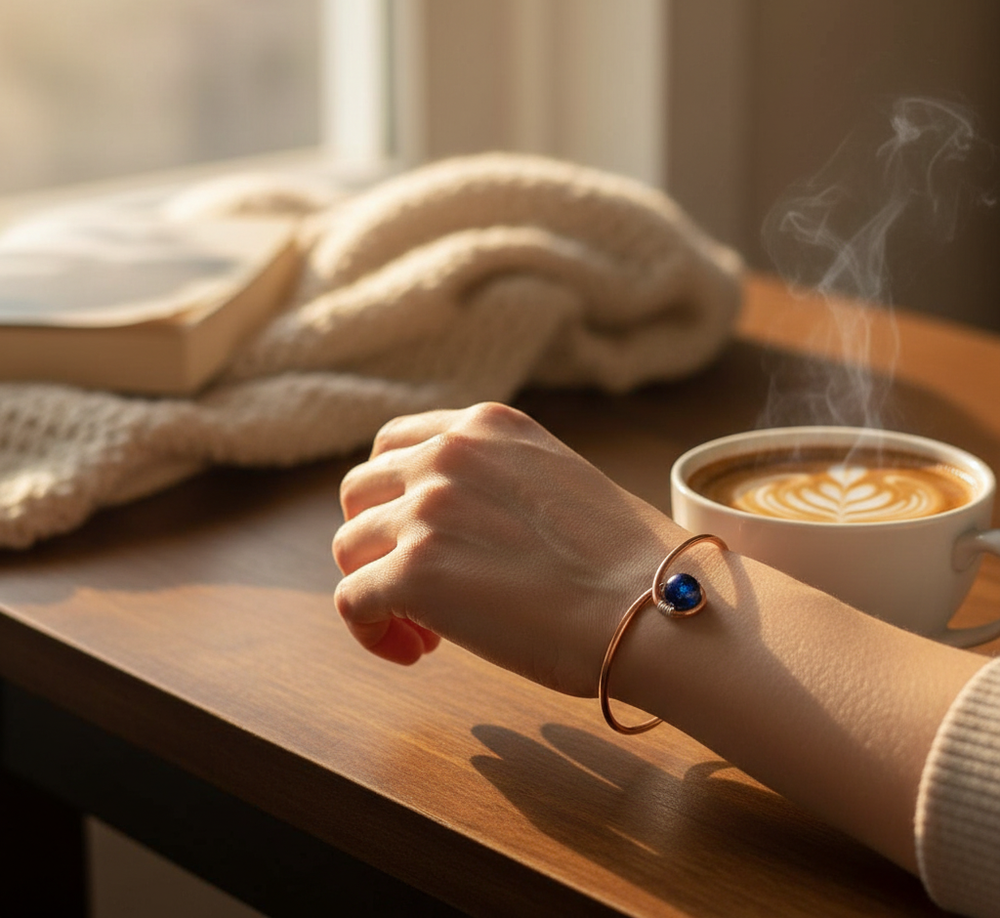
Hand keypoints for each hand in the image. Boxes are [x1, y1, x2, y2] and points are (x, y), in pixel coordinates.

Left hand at [333, 402, 681, 695]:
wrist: (653, 606)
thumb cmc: (625, 562)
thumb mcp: (555, 478)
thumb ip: (495, 482)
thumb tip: (455, 528)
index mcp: (486, 426)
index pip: (394, 445)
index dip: (396, 498)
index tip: (422, 538)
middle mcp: (448, 454)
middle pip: (360, 491)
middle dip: (379, 540)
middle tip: (421, 589)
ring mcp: (426, 510)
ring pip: (349, 546)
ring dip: (377, 588)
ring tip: (425, 630)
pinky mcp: (413, 572)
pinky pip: (352, 601)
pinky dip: (372, 631)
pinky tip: (415, 654)